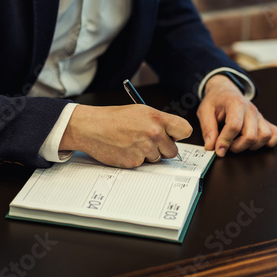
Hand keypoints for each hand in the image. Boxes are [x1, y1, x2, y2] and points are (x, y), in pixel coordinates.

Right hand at [60, 105, 192, 167]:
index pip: (185, 130)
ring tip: (133, 143)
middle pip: (173, 150)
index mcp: (157, 118)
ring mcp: (145, 149)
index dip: (179, 135)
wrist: (91, 127)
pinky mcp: (135, 162)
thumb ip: (159, 122)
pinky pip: (143, 164)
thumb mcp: (140, 112)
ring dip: (149, 154)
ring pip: (158, 159)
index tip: (173, 136)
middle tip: (148, 141)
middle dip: (163, 148)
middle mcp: (154, 133)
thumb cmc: (113, 118)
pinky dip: (136, 159)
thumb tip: (173, 135)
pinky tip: (125, 149)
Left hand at [197, 75, 276, 156]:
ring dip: (251, 146)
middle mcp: (251, 110)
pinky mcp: (265, 121)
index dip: (225, 141)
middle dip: (237, 147)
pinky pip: (275, 134)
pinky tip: (254, 143)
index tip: (218, 150)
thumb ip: (208, 129)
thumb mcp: (204, 111)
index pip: (234, 126)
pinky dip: (267, 142)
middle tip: (226, 146)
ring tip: (238, 143)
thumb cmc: (215, 101)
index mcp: (236, 103)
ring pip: (265, 137)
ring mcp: (260, 116)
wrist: (225, 91)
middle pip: (251, 136)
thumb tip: (211, 146)